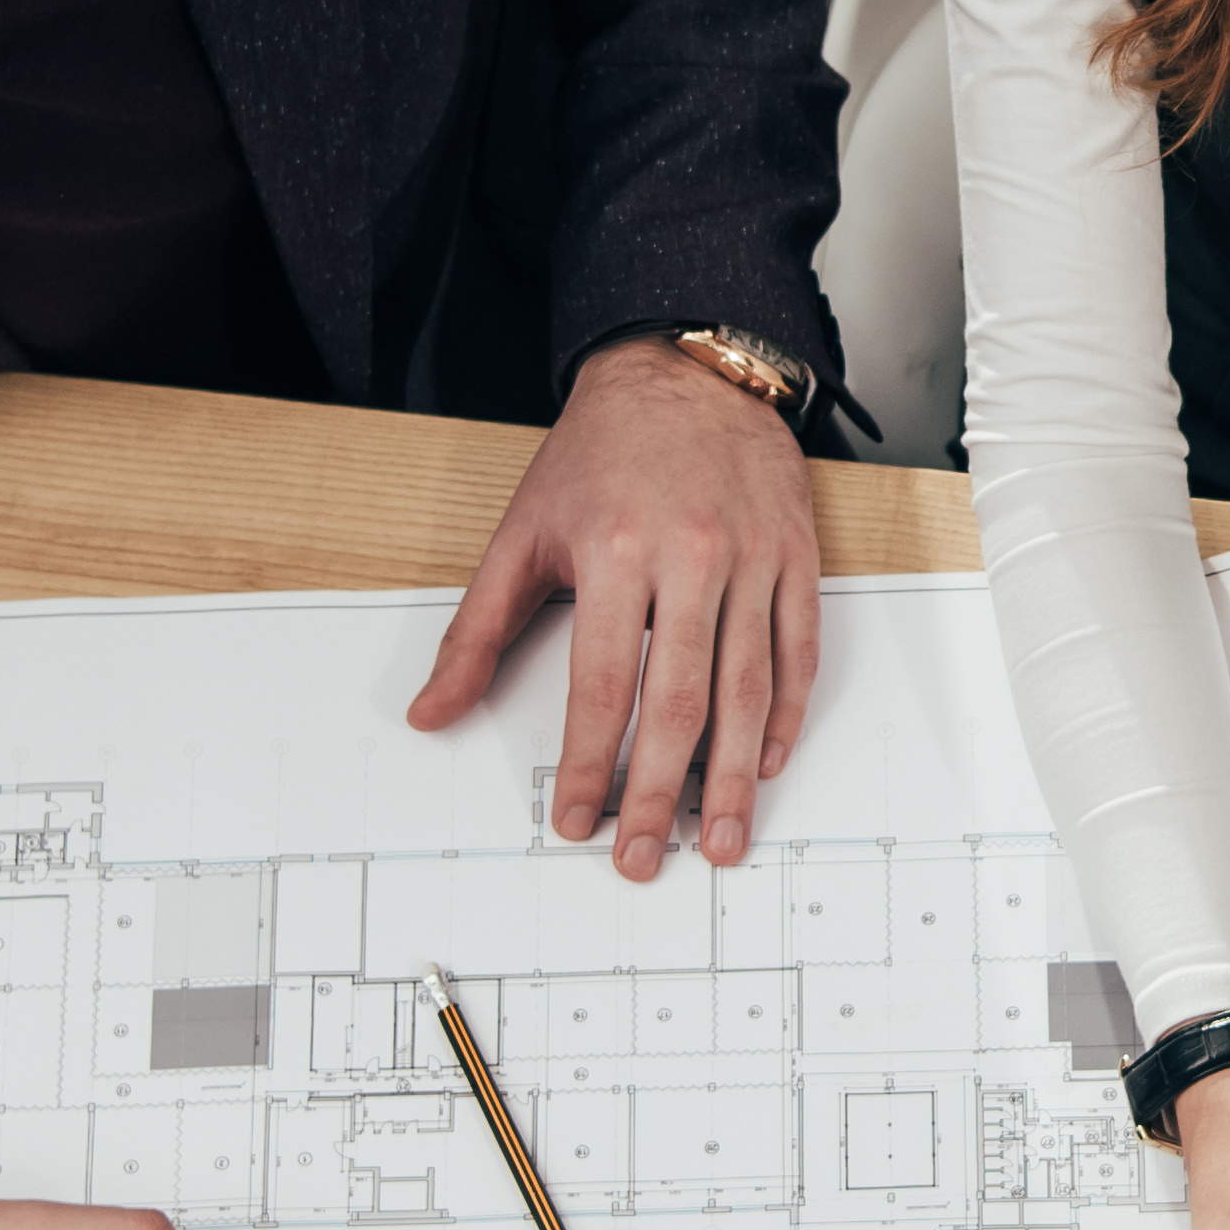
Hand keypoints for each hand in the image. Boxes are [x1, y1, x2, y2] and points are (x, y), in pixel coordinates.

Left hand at [411, 338, 824, 882]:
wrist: (684, 372)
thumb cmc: (601, 453)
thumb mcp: (522, 532)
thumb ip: (477, 629)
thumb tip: (432, 711)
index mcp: (617, 550)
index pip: (602, 685)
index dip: (590, 764)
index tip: (576, 821)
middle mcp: (691, 557)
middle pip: (680, 701)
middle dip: (659, 793)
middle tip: (644, 857)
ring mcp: (752, 558)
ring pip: (749, 689)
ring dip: (733, 776)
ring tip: (720, 838)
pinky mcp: (795, 556)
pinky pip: (797, 651)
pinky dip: (786, 715)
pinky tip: (764, 762)